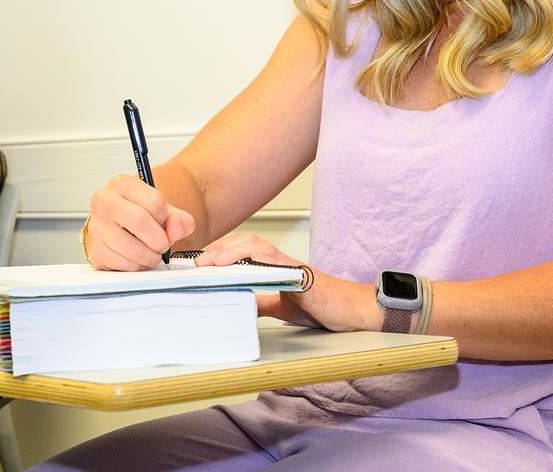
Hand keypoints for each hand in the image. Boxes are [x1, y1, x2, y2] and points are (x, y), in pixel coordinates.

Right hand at [85, 174, 195, 270]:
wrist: (116, 226)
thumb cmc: (138, 215)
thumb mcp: (163, 211)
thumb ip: (179, 219)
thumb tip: (175, 231)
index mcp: (123, 184)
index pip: (154, 202)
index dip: (165, 219)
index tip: (163, 224)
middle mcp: (105, 201)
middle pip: (139, 221)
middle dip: (158, 240)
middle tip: (161, 245)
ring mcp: (96, 225)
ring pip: (132, 248)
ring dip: (149, 257)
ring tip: (151, 254)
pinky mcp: (95, 249)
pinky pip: (123, 264)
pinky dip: (137, 266)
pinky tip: (137, 259)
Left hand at [197, 232, 381, 332]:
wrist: (353, 311)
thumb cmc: (323, 306)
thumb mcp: (283, 308)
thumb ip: (264, 303)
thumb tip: (243, 305)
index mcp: (276, 267)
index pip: (244, 249)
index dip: (221, 252)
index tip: (201, 263)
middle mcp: (282, 261)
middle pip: (246, 241)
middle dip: (219, 249)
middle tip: (199, 262)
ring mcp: (291, 265)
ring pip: (256, 245)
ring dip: (230, 251)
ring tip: (211, 262)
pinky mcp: (301, 274)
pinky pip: (275, 261)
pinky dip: (254, 259)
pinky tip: (239, 266)